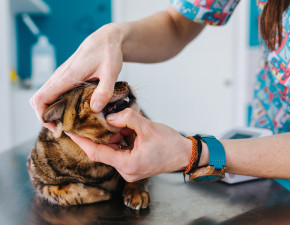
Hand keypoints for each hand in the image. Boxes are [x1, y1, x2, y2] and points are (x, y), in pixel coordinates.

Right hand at [30, 23, 124, 131]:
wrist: (107, 39)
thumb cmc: (108, 53)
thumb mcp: (111, 72)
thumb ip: (104, 90)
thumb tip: (95, 109)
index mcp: (66, 77)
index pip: (41, 99)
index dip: (43, 117)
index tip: (56, 128)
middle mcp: (60, 77)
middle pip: (40, 101)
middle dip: (48, 118)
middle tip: (68, 130)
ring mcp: (62, 77)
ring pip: (47, 98)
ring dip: (54, 112)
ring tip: (73, 125)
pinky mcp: (67, 78)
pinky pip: (56, 94)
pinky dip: (59, 105)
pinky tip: (75, 113)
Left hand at [67, 109, 192, 181]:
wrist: (184, 154)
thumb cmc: (170, 144)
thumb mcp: (148, 127)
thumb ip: (127, 118)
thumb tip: (110, 115)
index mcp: (127, 164)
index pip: (96, 152)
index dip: (81, 141)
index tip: (69, 131)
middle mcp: (126, 170)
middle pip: (104, 151)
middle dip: (99, 134)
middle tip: (92, 118)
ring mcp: (130, 168)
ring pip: (112, 149)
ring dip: (112, 135)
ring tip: (112, 120)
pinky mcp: (134, 164)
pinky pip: (120, 151)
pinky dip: (120, 139)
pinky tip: (124, 128)